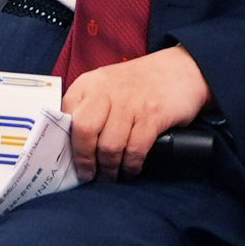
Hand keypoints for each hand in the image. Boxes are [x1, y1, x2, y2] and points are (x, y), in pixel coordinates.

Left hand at [63, 46, 210, 179]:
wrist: (180, 69)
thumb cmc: (137, 84)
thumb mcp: (105, 86)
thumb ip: (87, 107)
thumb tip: (72, 144)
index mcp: (87, 84)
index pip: (64, 117)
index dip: (65, 143)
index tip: (68, 161)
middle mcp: (105, 91)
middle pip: (84, 131)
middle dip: (85, 159)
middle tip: (90, 175)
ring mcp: (130, 103)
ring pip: (110, 145)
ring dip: (110, 167)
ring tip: (111, 176)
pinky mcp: (153, 115)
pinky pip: (136, 148)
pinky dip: (132, 165)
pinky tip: (131, 169)